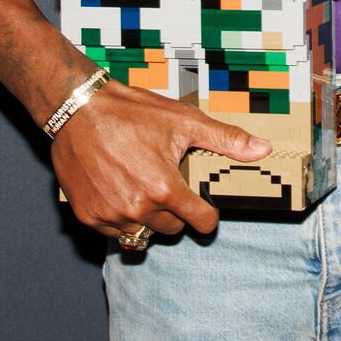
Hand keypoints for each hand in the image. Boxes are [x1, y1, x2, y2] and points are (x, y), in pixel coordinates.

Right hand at [50, 80, 271, 239]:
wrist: (78, 108)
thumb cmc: (130, 112)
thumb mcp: (183, 120)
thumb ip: (225, 140)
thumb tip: (262, 149)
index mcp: (165, 188)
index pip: (201, 223)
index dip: (207, 214)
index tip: (202, 206)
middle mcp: (137, 208)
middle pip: (172, 229)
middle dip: (175, 211)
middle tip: (165, 182)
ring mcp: (110, 215)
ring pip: (142, 233)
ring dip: (147, 217)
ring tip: (141, 185)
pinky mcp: (88, 215)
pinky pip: (114, 232)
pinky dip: (119, 218)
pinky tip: (119, 190)